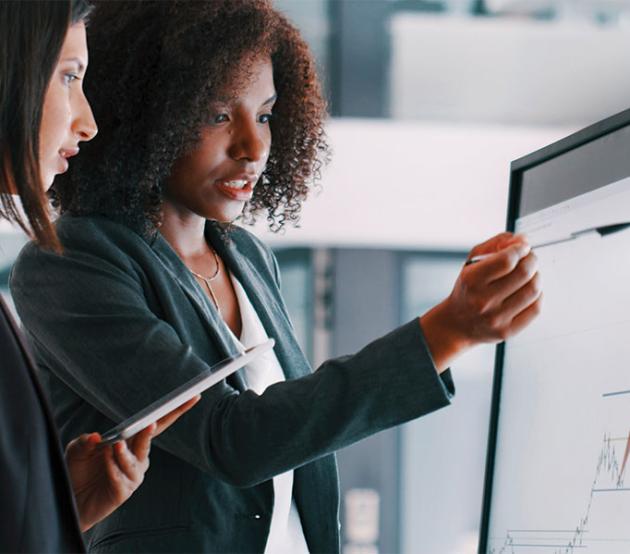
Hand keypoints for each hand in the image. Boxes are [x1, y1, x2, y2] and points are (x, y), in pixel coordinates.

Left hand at [65, 396, 199, 531]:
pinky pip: (121, 477)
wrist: (69, 501)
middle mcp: (138, 457)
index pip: (157, 423)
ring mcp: (133, 475)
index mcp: (132, 441)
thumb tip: (95, 437)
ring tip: (114, 446)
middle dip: (151, 430)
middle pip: (150, 439)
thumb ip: (83, 442)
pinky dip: (112, 468)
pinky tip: (105, 463)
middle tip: (150, 423)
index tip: (192, 396)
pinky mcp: (124, 492)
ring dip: (124, 453)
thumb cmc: (77, 471)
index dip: (175, 410)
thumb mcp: (76, 450)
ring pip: (134, 460)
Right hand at [420, 232, 541, 370]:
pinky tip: (529, 292)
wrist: (457, 324)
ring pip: (533, 290)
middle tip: (530, 257)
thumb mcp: (471, 263)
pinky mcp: (507, 331)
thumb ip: (495, 245)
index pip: (506, 260)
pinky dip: (537, 295)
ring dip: (536, 276)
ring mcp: (496, 318)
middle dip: (532, 259)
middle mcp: (483, 300)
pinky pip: (535, 308)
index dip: (520, 249)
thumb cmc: (467, 290)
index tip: (523, 246)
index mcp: (471, 280)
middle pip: (523, 273)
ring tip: (530, 274)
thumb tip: (522, 240)